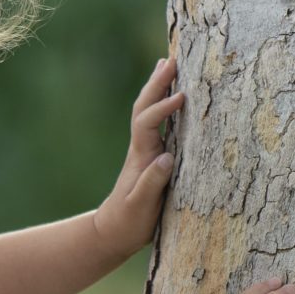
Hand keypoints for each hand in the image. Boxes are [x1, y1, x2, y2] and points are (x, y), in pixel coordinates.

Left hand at [87, 59, 186, 260]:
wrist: (112, 232)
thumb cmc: (128, 222)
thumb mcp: (141, 207)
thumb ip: (152, 183)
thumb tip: (167, 157)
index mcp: (140, 156)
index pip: (148, 122)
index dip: (162, 108)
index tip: (181, 96)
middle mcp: (142, 147)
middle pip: (145, 107)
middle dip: (157, 84)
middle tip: (171, 60)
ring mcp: (146, 150)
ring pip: (149, 111)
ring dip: (157, 88)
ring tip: (168, 64)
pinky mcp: (153, 157)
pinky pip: (158, 123)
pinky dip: (163, 104)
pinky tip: (172, 96)